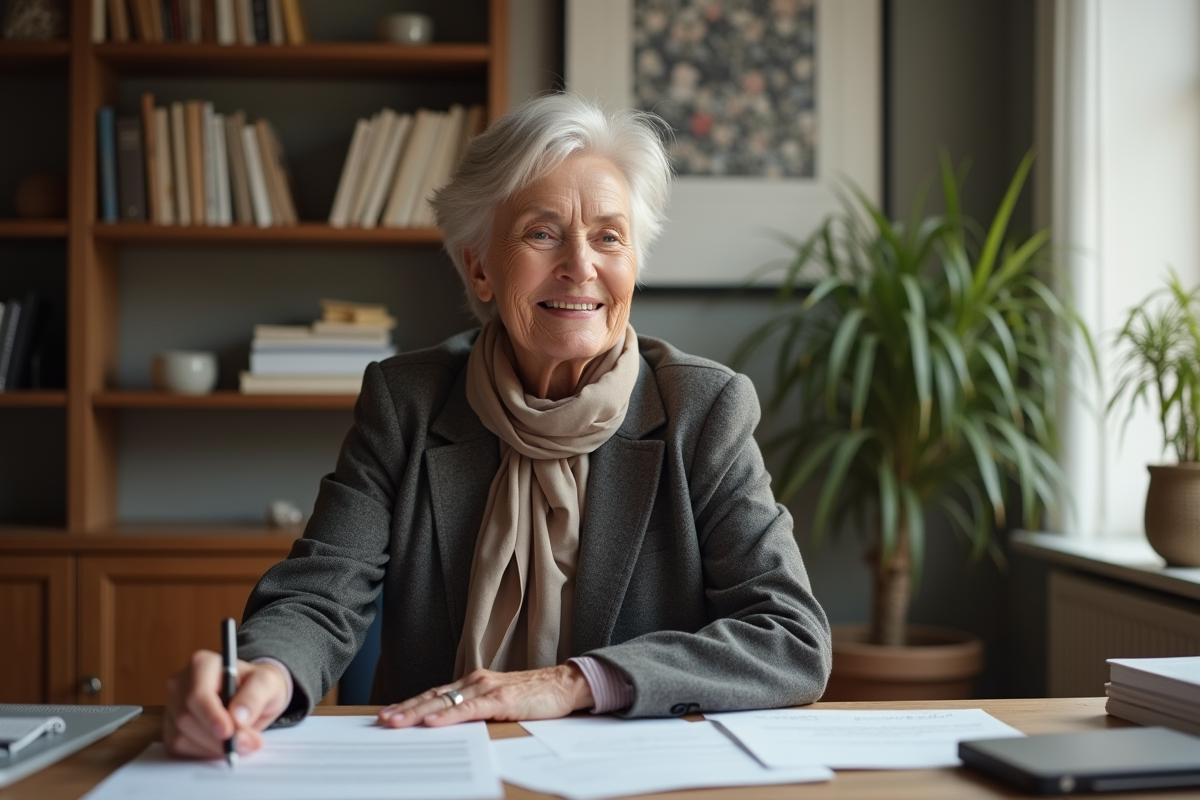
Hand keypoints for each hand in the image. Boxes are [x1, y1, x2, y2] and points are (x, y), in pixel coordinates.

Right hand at [164, 650, 289, 758]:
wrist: (254, 697)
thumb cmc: (259, 685)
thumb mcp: (268, 683)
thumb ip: (255, 696)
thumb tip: (238, 718)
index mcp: (202, 664)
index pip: (197, 694)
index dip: (211, 716)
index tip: (228, 732)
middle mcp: (181, 683)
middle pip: (187, 718)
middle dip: (218, 738)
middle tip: (248, 743)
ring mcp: (173, 707)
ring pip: (182, 737)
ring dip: (214, 747)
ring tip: (242, 742)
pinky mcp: (171, 729)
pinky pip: (181, 749)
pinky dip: (205, 752)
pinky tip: (223, 745)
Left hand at [377, 664, 593, 727]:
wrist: (564, 685)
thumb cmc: (533, 697)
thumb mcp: (498, 704)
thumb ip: (476, 711)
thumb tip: (450, 726)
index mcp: (473, 684)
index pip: (434, 694)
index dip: (410, 704)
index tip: (388, 714)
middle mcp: (475, 682)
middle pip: (433, 697)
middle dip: (405, 709)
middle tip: (381, 720)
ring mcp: (487, 688)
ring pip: (445, 701)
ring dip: (417, 713)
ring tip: (395, 722)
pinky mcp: (501, 698)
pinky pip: (469, 709)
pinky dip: (448, 716)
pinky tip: (432, 722)